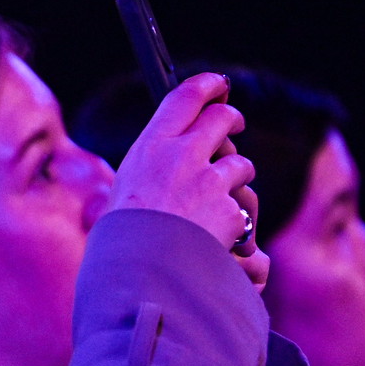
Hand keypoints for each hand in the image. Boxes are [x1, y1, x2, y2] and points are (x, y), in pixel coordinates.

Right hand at [107, 72, 268, 287]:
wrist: (138, 281)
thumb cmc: (121, 246)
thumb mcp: (120, 199)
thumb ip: (148, 177)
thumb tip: (161, 172)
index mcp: (149, 149)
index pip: (184, 98)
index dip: (207, 85)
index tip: (219, 84)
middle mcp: (181, 156)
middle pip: (222, 119)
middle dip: (231, 120)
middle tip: (234, 125)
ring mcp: (210, 182)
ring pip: (240, 165)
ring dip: (237, 180)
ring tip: (222, 204)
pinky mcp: (230, 210)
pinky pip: (244, 212)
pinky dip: (240, 228)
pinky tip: (224, 244)